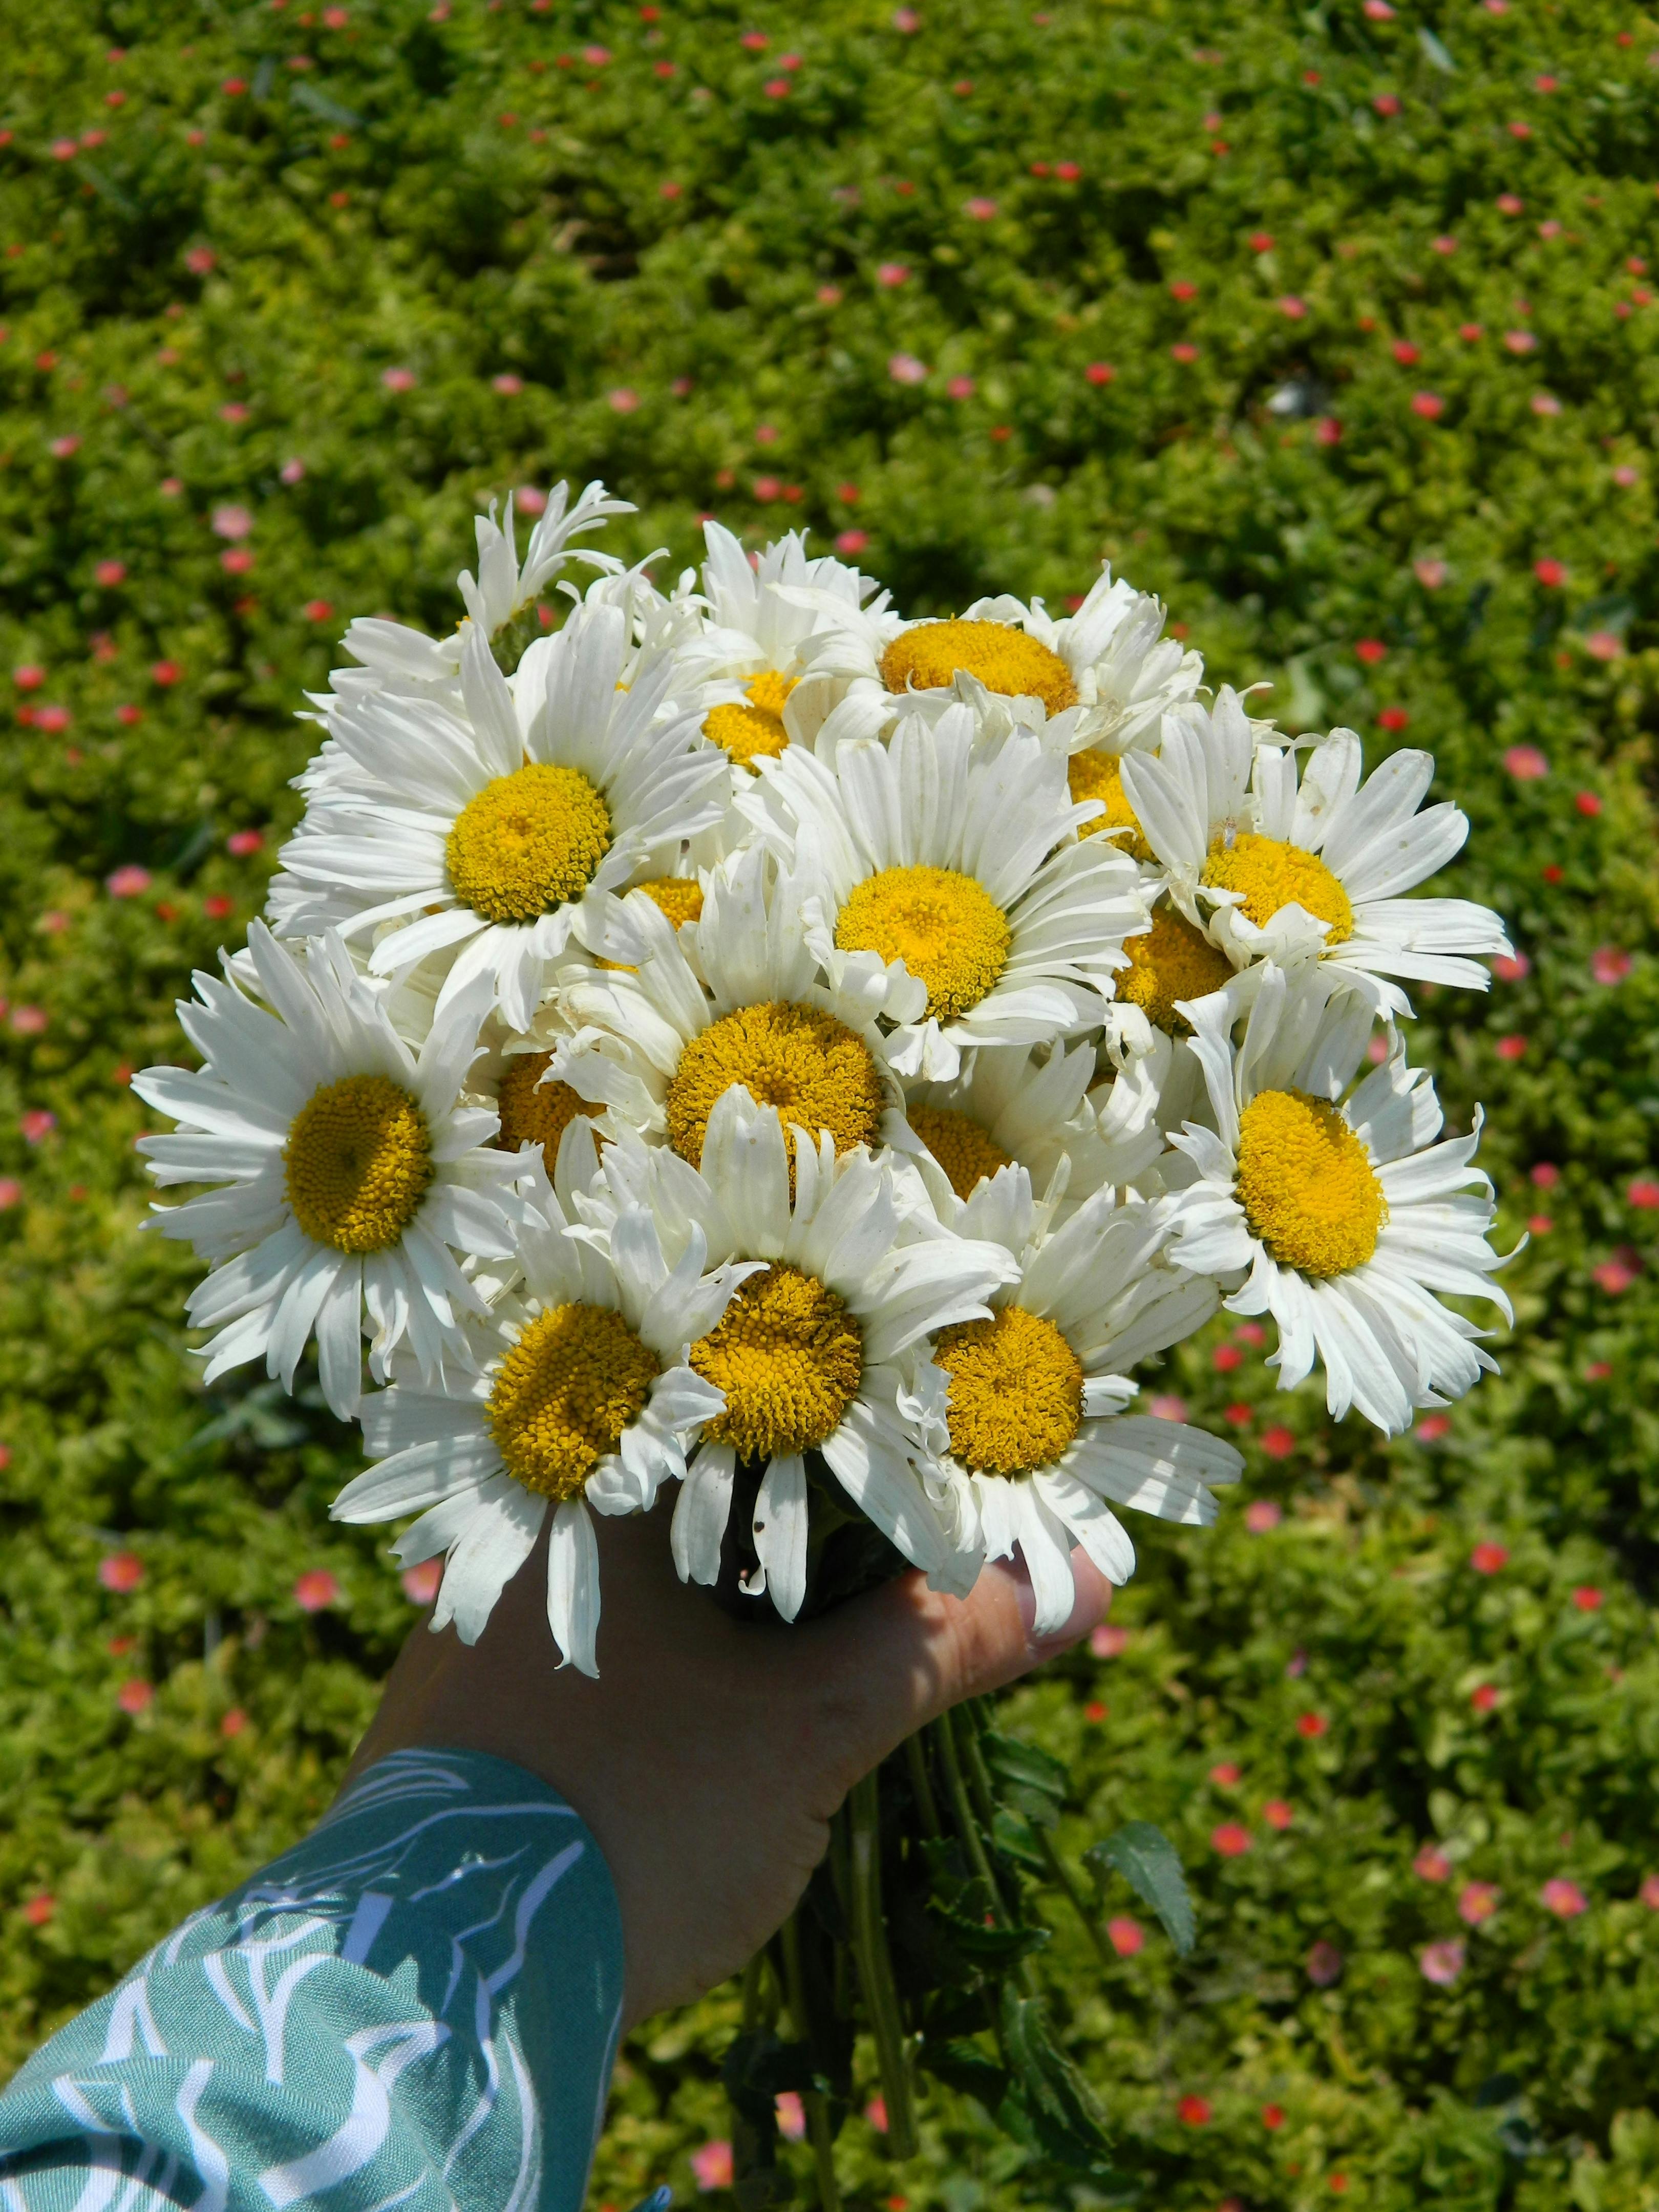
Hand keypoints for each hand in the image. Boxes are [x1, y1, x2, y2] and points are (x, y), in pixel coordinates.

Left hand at [347, 1505, 1109, 2027]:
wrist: (432, 1980)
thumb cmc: (635, 1813)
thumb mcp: (815, 1730)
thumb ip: (946, 1641)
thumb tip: (1093, 1582)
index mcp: (609, 1498)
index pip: (765, 1430)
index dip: (871, 1464)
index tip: (949, 1501)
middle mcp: (531, 1539)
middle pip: (711, 1513)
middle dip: (814, 1561)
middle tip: (904, 1607)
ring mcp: (481, 1628)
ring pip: (653, 1596)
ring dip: (740, 1632)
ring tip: (816, 1691)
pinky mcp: (460, 1719)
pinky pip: (595, 1667)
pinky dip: (667, 1690)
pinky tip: (706, 1758)